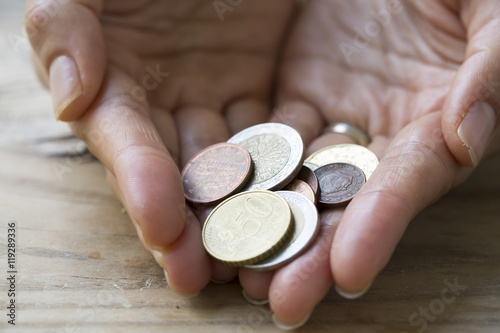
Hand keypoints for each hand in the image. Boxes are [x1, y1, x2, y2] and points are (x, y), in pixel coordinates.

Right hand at [26, 0, 293, 294]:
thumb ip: (65, 25)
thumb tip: (70, 97)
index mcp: (118, 79)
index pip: (128, 142)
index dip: (141, 183)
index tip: (162, 226)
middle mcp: (169, 101)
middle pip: (180, 172)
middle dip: (192, 223)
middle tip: (205, 274)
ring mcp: (222, 98)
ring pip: (234, 167)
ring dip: (243, 213)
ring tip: (258, 262)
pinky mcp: (269, 89)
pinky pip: (283, 137)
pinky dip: (290, 172)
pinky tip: (303, 206)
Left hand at [239, 0, 499, 327]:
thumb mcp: (484, 9)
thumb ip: (488, 67)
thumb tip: (469, 136)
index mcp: (432, 117)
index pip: (406, 180)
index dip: (382, 225)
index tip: (350, 273)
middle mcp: (379, 131)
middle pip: (346, 201)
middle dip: (315, 252)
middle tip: (283, 302)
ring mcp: (334, 116)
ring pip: (297, 179)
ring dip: (268, 225)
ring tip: (235, 269)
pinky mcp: (296, 95)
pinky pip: (263, 139)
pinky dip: (241, 172)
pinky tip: (214, 204)